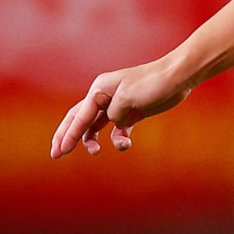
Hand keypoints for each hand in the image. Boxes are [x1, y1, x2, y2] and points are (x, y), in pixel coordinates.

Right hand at [49, 58, 190, 156]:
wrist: (177, 78)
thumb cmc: (152, 83)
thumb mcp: (128, 98)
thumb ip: (114, 114)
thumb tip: (112, 123)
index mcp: (99, 89)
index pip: (80, 116)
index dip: (69, 135)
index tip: (60, 152)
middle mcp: (104, 97)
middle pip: (79, 119)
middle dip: (67, 137)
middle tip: (56, 155)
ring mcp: (117, 106)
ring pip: (96, 127)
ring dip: (92, 141)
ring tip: (96, 152)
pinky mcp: (131, 113)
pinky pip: (117, 130)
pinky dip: (118, 139)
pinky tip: (125, 144)